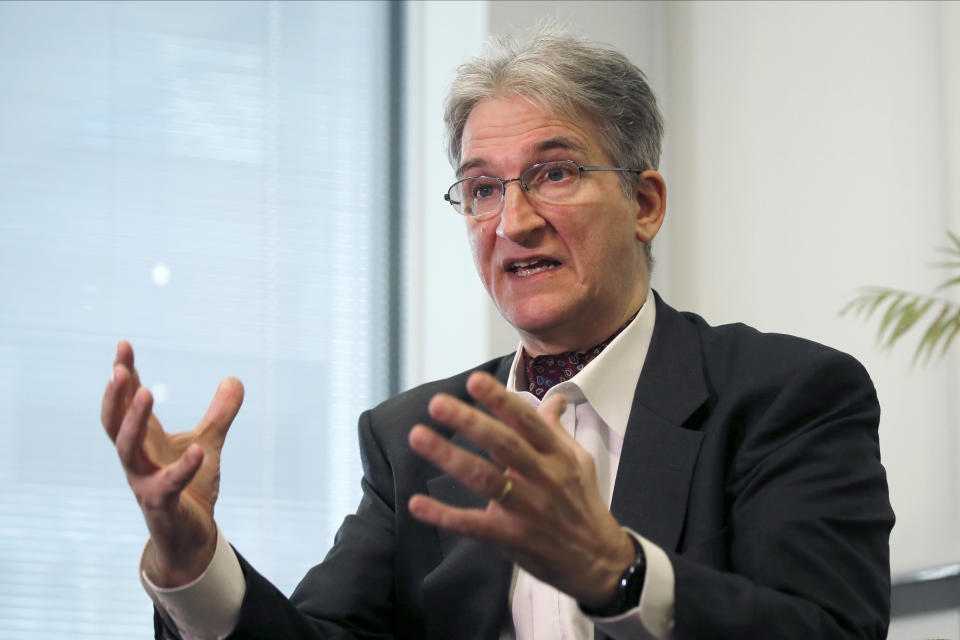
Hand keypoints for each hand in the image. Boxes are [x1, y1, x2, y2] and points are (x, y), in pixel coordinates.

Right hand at [100, 340, 243, 586]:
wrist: (190, 537)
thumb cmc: (190, 488)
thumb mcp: (208, 441)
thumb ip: (219, 413)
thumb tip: (234, 379)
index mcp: (146, 440)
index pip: (127, 402)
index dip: (125, 374)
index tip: (123, 344)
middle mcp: (138, 459)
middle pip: (114, 423)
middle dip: (116, 395)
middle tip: (120, 368)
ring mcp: (145, 482)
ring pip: (127, 450)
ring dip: (134, 421)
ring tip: (145, 392)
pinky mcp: (162, 505)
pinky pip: (167, 485)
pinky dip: (183, 467)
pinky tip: (198, 451)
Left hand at [407, 371, 634, 607]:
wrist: (599, 560)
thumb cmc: (583, 503)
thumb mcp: (578, 461)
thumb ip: (556, 429)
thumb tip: (554, 398)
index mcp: (556, 455)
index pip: (526, 421)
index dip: (500, 400)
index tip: (474, 380)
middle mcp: (542, 477)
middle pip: (504, 445)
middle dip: (470, 422)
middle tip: (438, 403)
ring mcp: (527, 509)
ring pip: (485, 479)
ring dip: (450, 457)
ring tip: (419, 436)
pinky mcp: (512, 537)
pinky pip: (474, 525)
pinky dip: (445, 516)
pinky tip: (417, 504)